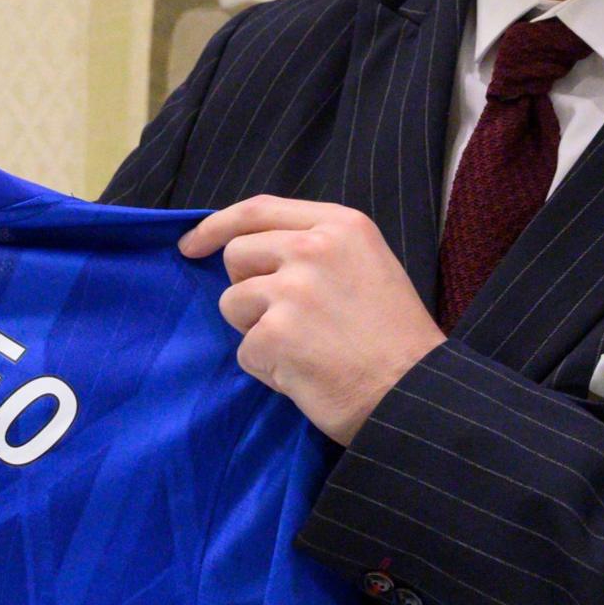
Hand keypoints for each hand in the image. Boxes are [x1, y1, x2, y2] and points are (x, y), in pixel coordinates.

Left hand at [178, 197, 442, 441]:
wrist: (413, 394)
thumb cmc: (394, 338)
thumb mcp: (367, 265)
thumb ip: (315, 248)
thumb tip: (250, 251)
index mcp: (340, 225)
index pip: (257, 210)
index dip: (216, 226)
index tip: (190, 245)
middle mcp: (313, 248)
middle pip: (237, 256)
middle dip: (249, 289)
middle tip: (290, 318)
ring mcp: (292, 290)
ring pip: (232, 304)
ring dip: (257, 331)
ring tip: (305, 348)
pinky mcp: (275, 334)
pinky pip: (245, 350)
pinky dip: (268, 368)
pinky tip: (307, 373)